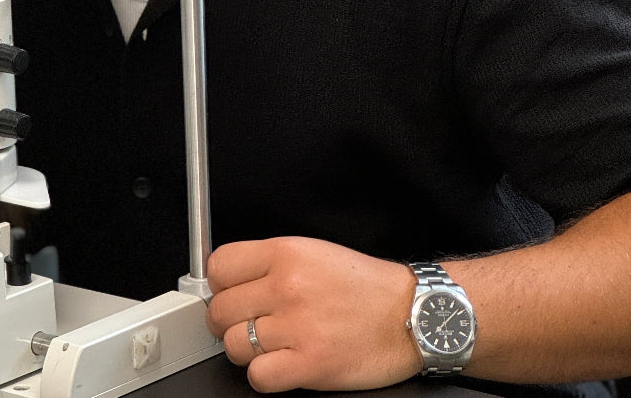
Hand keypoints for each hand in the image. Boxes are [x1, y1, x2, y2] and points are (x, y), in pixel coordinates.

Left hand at [206, 236, 418, 391]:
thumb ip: (270, 263)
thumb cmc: (365, 286)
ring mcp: (298, 326)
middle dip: (228, 320)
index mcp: (286, 253)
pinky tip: (281, 364)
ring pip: (233, 345)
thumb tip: (230, 280)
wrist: (410, 314)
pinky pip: (258, 377)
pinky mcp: (310, 364)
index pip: (220, 266)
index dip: (219, 284)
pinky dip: (265, 375)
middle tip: (248, 322)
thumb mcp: (314, 253)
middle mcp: (288, 287)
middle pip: (221, 309)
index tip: (229, 293)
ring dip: (246, 350)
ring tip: (269, 344)